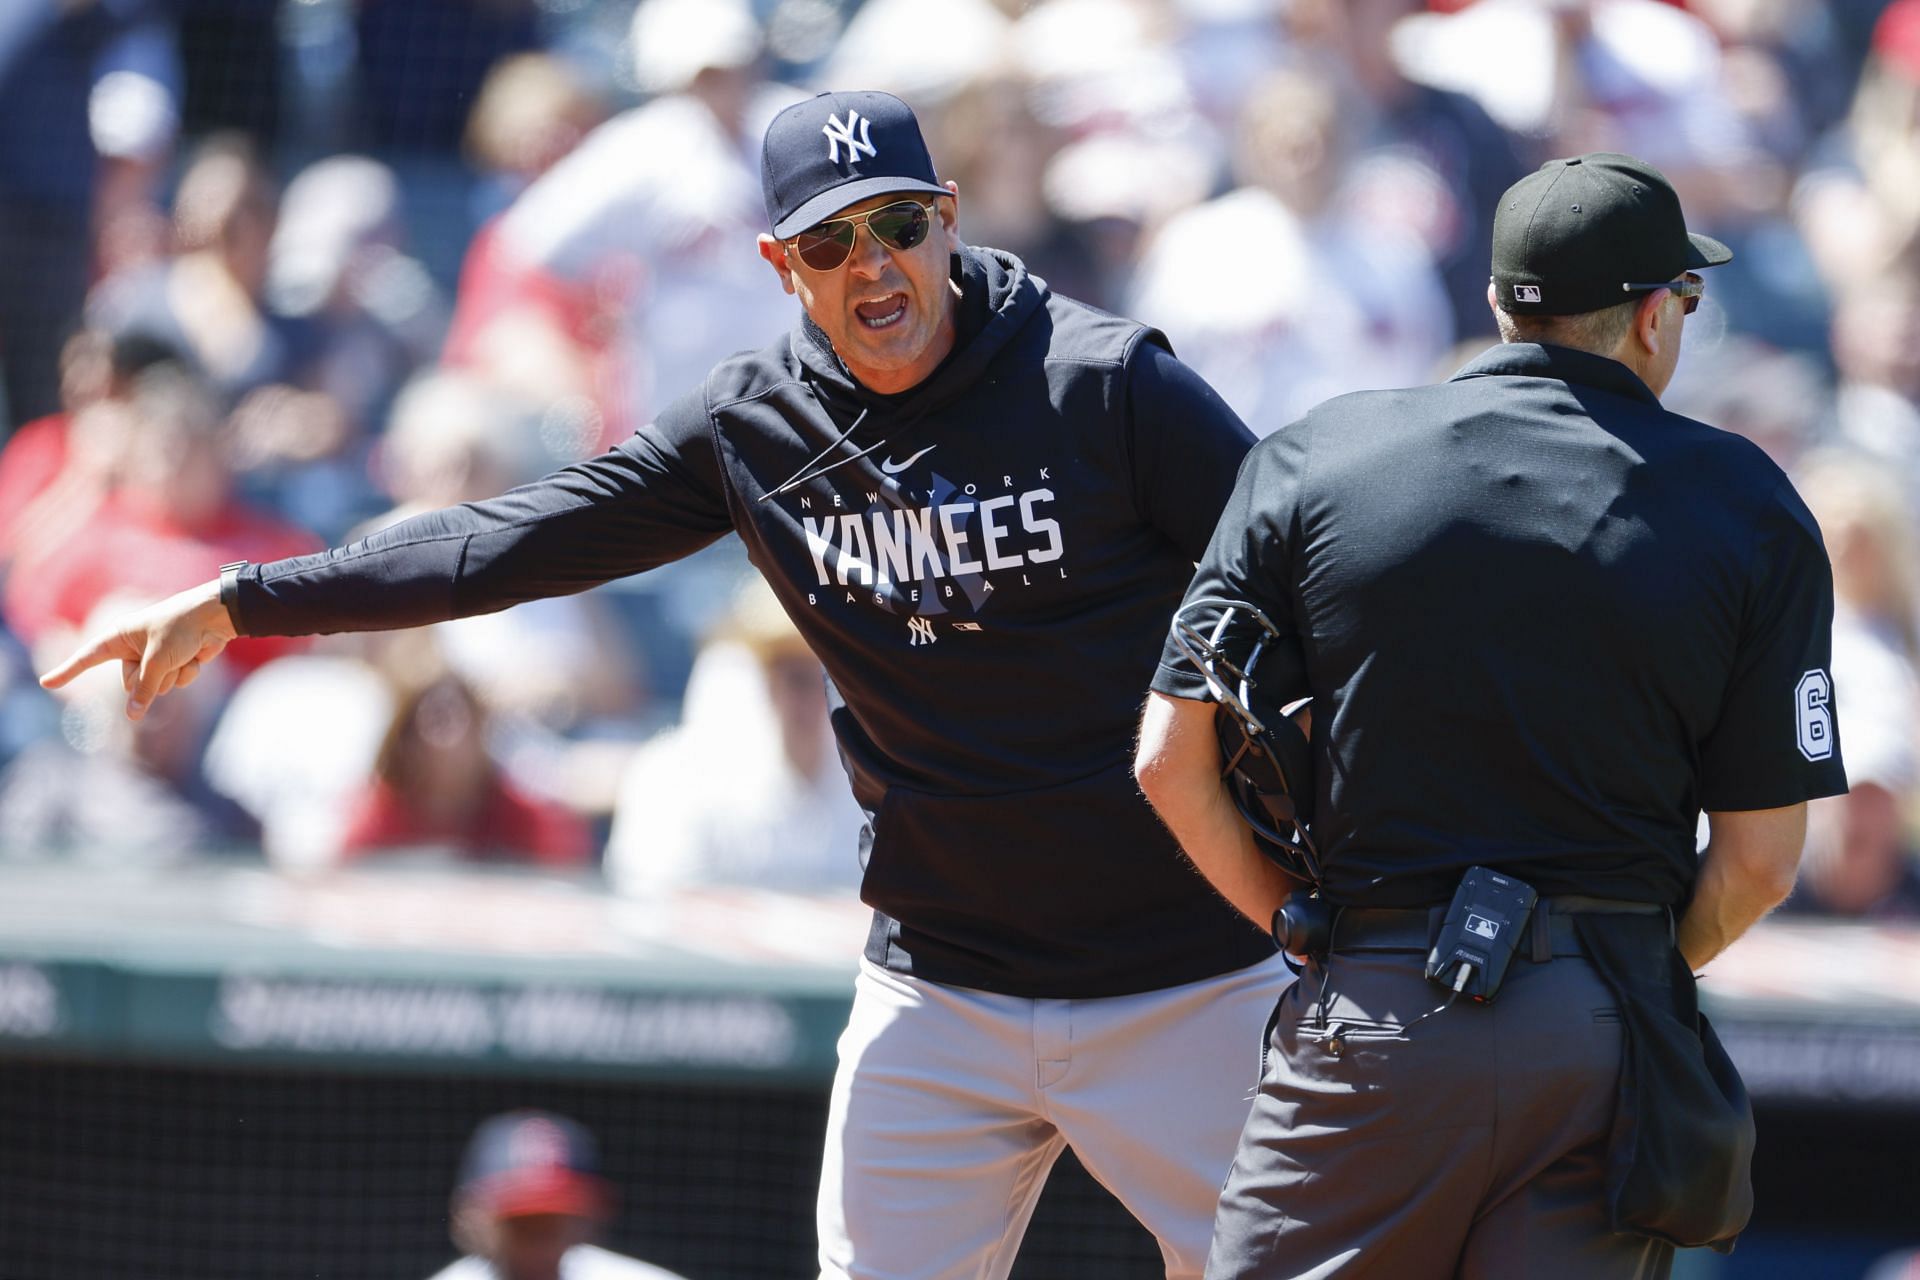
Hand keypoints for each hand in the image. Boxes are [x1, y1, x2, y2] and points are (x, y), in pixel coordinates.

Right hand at [39, 579, 237, 719]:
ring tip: (183, 654)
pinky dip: (187, 673)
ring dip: (173, 675)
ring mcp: (154, 656)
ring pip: (156, 686)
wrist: (217, 617)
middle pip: (131, 683)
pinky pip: (175, 681)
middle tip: (166, 659)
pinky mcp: (175, 662)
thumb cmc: (181, 628)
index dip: (67, 671)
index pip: (87, 658)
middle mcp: (133, 647)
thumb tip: (132, 715)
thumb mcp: (158, 660)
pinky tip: (196, 657)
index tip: (46, 682)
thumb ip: (144, 689)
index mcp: (119, 637)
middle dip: (151, 678)